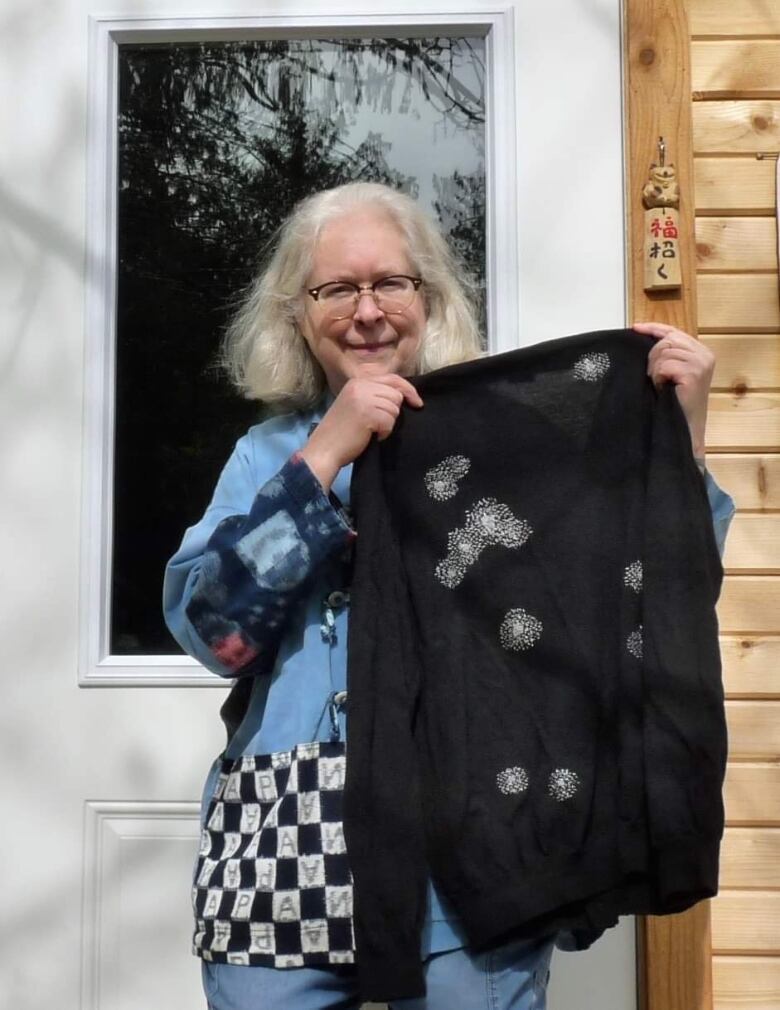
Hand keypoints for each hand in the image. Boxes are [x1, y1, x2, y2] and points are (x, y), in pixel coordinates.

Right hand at [299, 374, 423, 490]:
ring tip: (372, 430)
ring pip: (395, 408)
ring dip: (388, 423)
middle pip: (396, 394)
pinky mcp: (367, 414)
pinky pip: (390, 421)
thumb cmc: (340, 432)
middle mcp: (360, 386)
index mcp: (357, 381)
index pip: (392, 378)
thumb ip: (373, 395)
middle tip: (381, 424)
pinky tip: (372, 436)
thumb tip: (402, 395)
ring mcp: (363, 399)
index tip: (417, 402)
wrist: (324, 449)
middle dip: (394, 411)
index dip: (408, 390)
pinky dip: (385, 432)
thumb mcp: (355, 404)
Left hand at [632, 322, 714, 457]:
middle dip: (653, 357)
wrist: (684, 426)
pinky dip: (658, 377)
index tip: (636, 328)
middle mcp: (704, 354)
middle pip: (667, 340)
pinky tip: (663, 387)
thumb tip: (646, 337)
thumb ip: (668, 354)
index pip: (674, 332)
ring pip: (664, 352)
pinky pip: (664, 365)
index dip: (654, 328)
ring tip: (661, 384)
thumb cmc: (675, 401)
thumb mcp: (673, 372)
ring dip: (655, 370)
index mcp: (701, 351)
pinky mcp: (694, 373)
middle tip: (654, 376)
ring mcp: (701, 363)